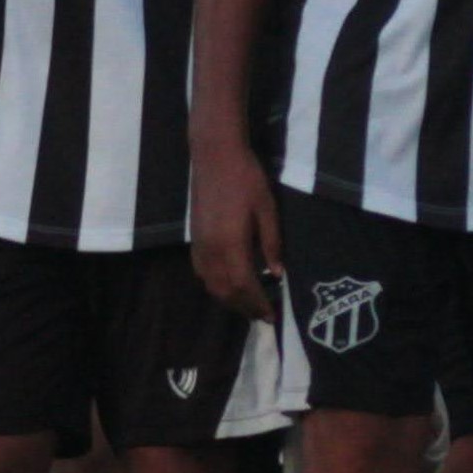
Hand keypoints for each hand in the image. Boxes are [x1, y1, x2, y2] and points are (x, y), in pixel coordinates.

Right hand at [189, 136, 283, 322]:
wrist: (215, 156)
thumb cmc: (246, 179)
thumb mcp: (267, 209)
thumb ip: (272, 243)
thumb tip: (278, 274)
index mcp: (231, 244)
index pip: (244, 285)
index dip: (258, 304)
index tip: (271, 316)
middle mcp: (211, 250)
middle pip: (225, 291)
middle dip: (244, 307)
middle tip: (262, 316)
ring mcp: (199, 245)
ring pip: (211, 285)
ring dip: (228, 300)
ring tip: (247, 306)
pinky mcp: (194, 239)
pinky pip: (202, 273)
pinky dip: (215, 286)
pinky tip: (227, 285)